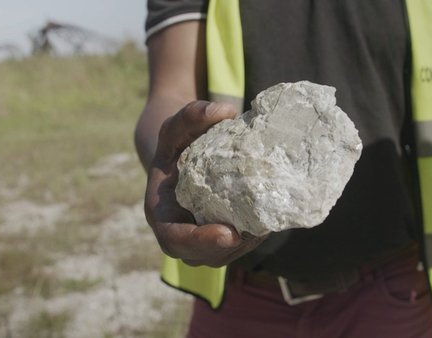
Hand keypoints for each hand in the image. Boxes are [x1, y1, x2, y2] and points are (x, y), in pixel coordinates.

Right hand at [144, 101, 265, 266]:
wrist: (182, 157)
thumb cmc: (177, 144)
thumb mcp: (177, 126)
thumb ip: (191, 115)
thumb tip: (225, 111)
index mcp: (161, 213)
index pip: (174, 239)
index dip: (199, 241)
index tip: (228, 233)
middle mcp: (179, 232)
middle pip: (203, 255)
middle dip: (230, 248)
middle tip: (256, 231)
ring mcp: (200, 239)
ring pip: (224, 254)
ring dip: (246, 244)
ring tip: (267, 223)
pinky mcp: (220, 238)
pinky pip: (237, 246)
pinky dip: (254, 236)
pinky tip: (271, 218)